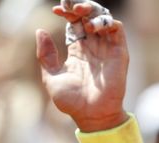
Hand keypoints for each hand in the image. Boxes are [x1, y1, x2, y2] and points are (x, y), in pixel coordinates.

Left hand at [36, 1, 128, 131]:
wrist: (91, 116)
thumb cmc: (71, 102)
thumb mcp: (51, 77)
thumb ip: (46, 56)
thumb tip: (39, 31)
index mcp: (77, 51)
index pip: (74, 23)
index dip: (67, 13)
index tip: (56, 9)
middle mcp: (93, 46)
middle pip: (88, 17)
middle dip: (80, 7)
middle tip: (70, 5)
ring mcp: (106, 48)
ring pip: (103, 19)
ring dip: (93, 11)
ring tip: (81, 13)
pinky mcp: (119, 52)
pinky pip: (117, 29)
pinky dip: (106, 22)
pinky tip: (93, 27)